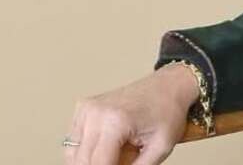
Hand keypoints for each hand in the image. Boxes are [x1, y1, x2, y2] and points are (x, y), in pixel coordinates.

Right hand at [63, 62, 199, 164]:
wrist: (168, 86)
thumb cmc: (167, 111)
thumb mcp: (160, 147)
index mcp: (116, 121)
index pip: (98, 163)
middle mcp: (96, 112)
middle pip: (83, 160)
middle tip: (125, 159)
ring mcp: (87, 108)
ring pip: (73, 153)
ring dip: (91, 160)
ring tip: (118, 152)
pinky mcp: (83, 108)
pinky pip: (74, 141)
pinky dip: (86, 150)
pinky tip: (108, 147)